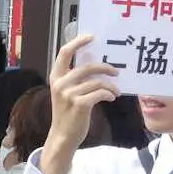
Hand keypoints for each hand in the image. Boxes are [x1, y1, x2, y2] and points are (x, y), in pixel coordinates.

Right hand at [42, 35, 119, 173]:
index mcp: (56, 78)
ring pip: (97, 81)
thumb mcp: (66, 93)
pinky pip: (100, 92)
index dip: (78, 42)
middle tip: (116, 71)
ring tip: (116, 91)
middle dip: (106, 67)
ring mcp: (68, 94)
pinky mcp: (79, 104)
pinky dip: (109, 94)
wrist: (63, 136)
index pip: (64, 52)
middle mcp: (60, 84)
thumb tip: (98, 64)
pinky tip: (111, 98)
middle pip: (88, 66)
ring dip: (111, 86)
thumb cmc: (68, 114)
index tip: (92, 37)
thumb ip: (76, 79)